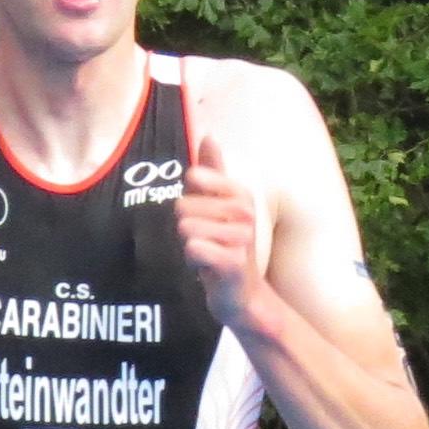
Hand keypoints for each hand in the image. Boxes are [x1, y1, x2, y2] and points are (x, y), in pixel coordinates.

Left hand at [178, 130, 261, 319]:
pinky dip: (192, 261)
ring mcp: (242, 238)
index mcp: (241, 194)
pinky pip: (193, 248)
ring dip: (189, 246)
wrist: (240, 293)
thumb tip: (208, 135)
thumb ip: (212, 171)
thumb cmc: (225, 245)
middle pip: (183, 206)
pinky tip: (207, 268)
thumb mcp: (218, 205)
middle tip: (206, 241)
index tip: (205, 216)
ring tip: (207, 254)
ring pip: (186, 228)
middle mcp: (245, 212)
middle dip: (186, 227)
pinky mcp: (234, 262)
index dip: (189, 200)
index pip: (196, 178)